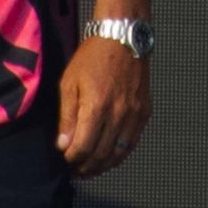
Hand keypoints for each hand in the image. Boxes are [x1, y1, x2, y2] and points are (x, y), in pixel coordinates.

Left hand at [58, 35, 150, 178]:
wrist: (123, 37)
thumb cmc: (92, 57)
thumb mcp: (69, 83)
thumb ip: (67, 117)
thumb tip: (63, 145)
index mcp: (96, 107)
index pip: (83, 148)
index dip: (71, 159)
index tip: (65, 159)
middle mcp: (117, 114)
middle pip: (100, 155)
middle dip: (85, 167)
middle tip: (75, 170)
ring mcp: (134, 114)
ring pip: (118, 154)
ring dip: (103, 166)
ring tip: (90, 168)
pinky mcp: (144, 112)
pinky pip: (132, 143)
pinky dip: (120, 155)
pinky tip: (109, 156)